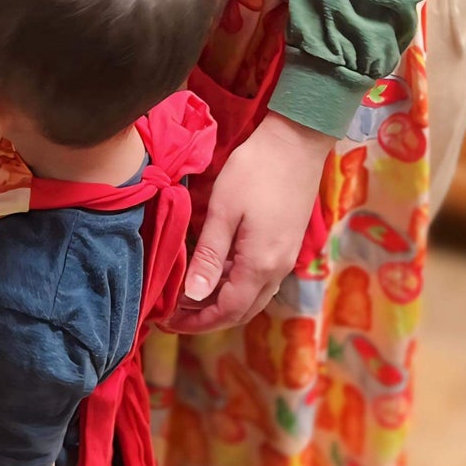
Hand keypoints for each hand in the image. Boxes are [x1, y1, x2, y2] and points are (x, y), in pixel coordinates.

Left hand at [167, 113, 332, 333]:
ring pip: (252, 297)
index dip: (197, 322)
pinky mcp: (286, 244)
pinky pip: (259, 279)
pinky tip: (214, 274)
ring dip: (221, 303)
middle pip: (241, 310)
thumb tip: (193, 296)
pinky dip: (235, 286)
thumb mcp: (225, 210)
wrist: (296, 143)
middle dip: (207, 318)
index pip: (227, 311)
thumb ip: (210, 256)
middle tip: (173, 315)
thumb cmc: (255, 170)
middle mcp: (277, 269)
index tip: (168, 323)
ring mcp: (285, 258)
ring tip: (188, 297)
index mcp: (260, 265)